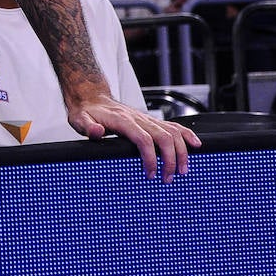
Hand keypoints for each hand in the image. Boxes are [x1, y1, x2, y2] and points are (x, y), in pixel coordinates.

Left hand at [67, 96, 200, 182]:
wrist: (91, 96)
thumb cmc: (86, 111)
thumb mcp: (79, 119)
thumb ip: (87, 126)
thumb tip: (97, 132)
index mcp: (123, 120)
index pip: (143, 139)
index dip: (150, 158)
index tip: (150, 175)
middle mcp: (139, 118)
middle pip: (164, 137)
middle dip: (170, 160)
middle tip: (168, 179)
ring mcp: (147, 118)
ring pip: (173, 132)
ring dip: (181, 152)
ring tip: (182, 171)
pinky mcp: (152, 120)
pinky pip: (174, 126)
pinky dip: (187, 135)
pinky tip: (196, 145)